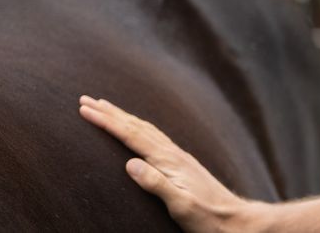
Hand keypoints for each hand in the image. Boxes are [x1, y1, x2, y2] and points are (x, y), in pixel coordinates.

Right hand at [78, 95, 272, 232]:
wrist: (234, 220)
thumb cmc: (207, 216)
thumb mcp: (180, 204)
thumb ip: (156, 183)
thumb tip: (129, 163)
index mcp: (169, 161)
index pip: (131, 135)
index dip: (107, 121)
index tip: (85, 109)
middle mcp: (173, 153)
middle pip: (136, 126)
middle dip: (110, 112)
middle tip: (85, 100)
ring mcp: (178, 156)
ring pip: (144, 129)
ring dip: (122, 117)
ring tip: (105, 107)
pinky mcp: (180, 164)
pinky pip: (153, 137)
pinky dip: (137, 128)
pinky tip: (136, 130)